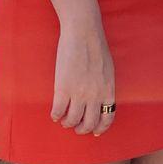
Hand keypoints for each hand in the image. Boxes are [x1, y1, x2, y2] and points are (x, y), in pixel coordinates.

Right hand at [51, 20, 116, 136]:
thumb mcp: (108, 69)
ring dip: (67, 123)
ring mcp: (79, 93)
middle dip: (81, 128)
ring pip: (72, 120)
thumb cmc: (95, 47)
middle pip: (89, 123)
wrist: (83, 32)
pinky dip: (55, 115)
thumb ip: (104, 86)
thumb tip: (100, 99)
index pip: (108, 118)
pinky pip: (58, 111)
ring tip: (63, 119)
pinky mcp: (63, 88)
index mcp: (108, 90)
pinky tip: (54, 113)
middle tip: (75, 126)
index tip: (93, 131)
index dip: (100, 128)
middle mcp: (95, 95)